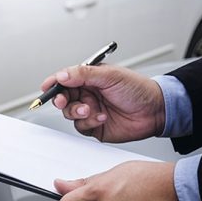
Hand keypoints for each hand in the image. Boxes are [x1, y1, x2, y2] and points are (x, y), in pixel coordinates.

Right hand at [41, 64, 164, 142]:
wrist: (155, 111)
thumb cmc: (138, 89)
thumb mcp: (110, 76)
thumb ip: (83, 74)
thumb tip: (61, 74)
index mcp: (89, 79)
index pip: (65, 79)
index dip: (54, 83)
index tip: (46, 87)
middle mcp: (87, 94)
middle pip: (63, 98)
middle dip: (61, 100)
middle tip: (65, 101)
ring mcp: (90, 110)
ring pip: (69, 114)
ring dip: (78, 112)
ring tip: (91, 109)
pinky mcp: (94, 126)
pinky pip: (80, 126)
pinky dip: (89, 122)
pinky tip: (102, 117)